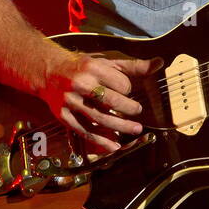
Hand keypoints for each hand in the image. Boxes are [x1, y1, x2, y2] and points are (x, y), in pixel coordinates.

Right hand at [39, 52, 162, 154]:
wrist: (49, 72)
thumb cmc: (82, 67)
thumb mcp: (106, 61)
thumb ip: (133, 66)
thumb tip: (159, 63)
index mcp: (93, 68)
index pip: (120, 84)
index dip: (128, 88)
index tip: (126, 90)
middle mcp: (81, 84)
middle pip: (111, 101)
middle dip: (129, 109)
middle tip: (138, 112)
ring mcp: (71, 101)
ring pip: (100, 118)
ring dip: (120, 127)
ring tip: (136, 129)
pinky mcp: (64, 115)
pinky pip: (84, 131)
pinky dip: (100, 141)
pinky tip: (114, 146)